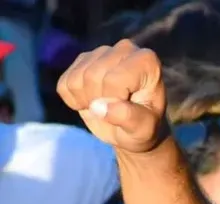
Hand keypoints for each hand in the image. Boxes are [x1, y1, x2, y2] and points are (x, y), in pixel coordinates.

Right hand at [56, 39, 166, 153]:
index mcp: (146, 61)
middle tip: (115, 111)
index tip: (128, 110)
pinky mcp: (82, 59)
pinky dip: (75, 100)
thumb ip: (127, 117)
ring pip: (76, 78)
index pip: (114, 79)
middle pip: (93, 76)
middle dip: (100, 101)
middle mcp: (124, 48)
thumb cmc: (143, 129)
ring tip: (106, 107)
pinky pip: (64, 83)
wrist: (131, 130)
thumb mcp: (143, 129)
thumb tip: (97, 107)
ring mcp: (101, 51)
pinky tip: (93, 102)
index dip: (115, 101)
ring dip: (87, 102)